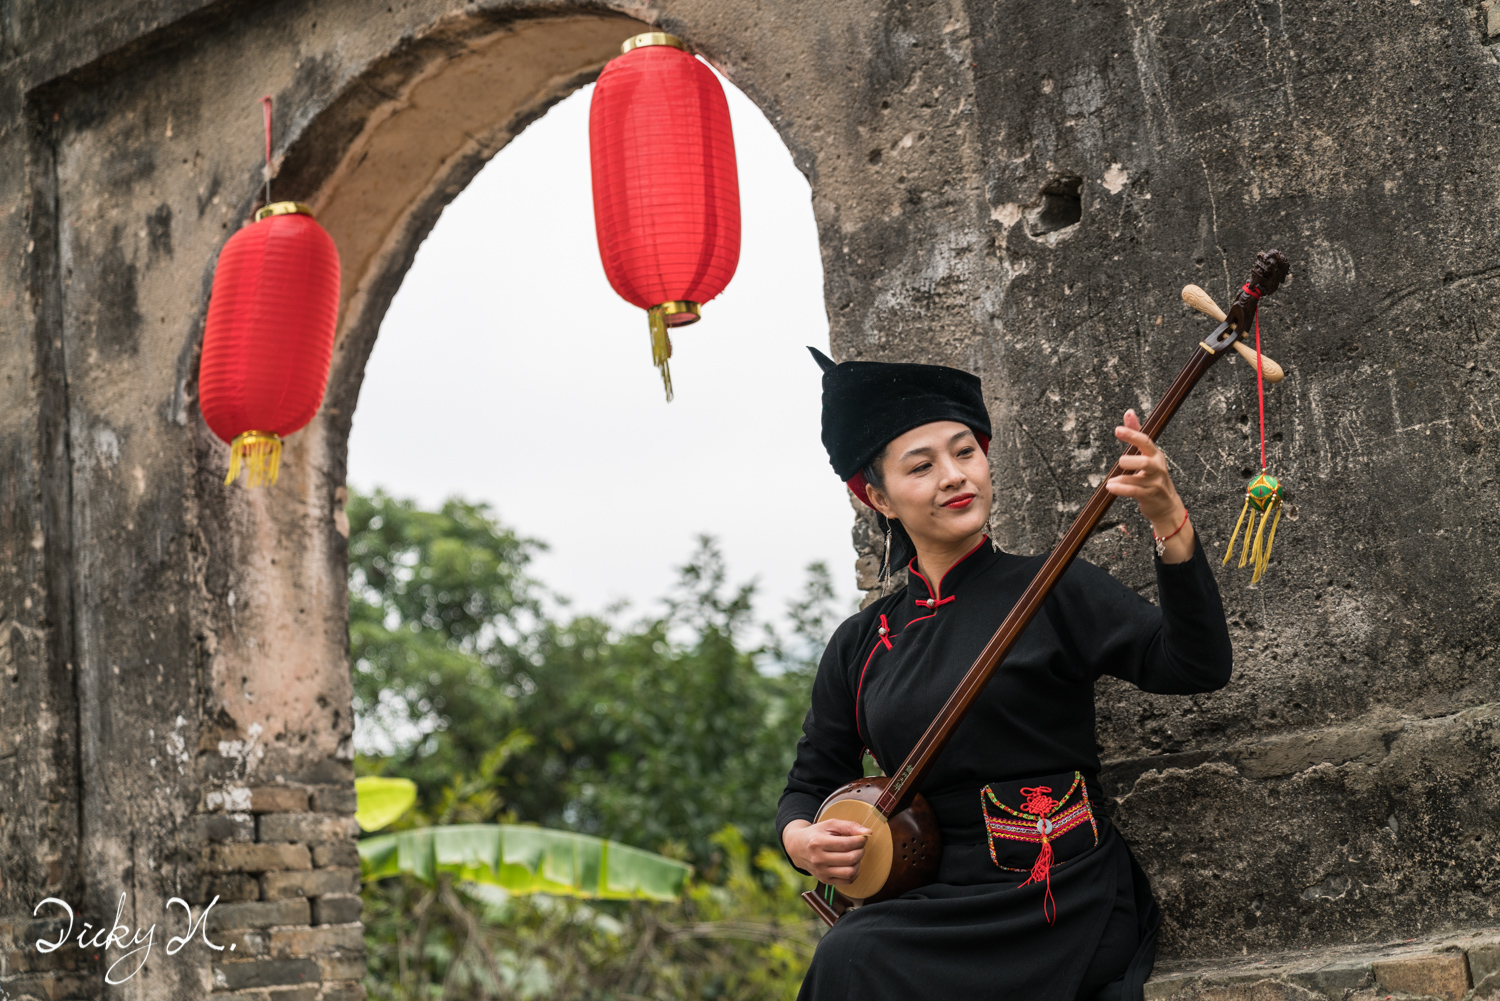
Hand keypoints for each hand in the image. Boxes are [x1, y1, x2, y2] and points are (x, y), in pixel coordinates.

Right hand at [782, 818, 869, 883]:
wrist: (798, 848)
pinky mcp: (825, 880)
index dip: (860, 841)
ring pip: (850, 872)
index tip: (862, 838)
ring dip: (858, 863)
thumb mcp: (830, 824)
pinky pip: (848, 881)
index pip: (847, 844)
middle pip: (850, 858)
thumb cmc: (817, 834)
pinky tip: (851, 864)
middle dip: (861, 851)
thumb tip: (868, 833)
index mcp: (818, 842)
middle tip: (859, 846)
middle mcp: (818, 859)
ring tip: (855, 855)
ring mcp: (821, 872)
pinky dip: (855, 873)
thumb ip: (850, 826)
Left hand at [1106, 409, 1193, 563]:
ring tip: (1110, 482)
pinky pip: (1134, 492)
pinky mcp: (1150, 496)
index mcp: (1155, 455)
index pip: (1145, 441)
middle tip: (1120, 462)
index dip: (1132, 435)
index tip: (1117, 430)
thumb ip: (1136, 434)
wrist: (1167, 506)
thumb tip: (1129, 412)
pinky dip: (1121, 489)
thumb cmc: (1153, 477)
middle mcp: (1157, 467)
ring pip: (1138, 479)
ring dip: (1122, 480)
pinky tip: (1111, 487)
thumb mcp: (1147, 455)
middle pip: (1146, 461)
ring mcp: (1155, 483)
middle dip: (1131, 461)